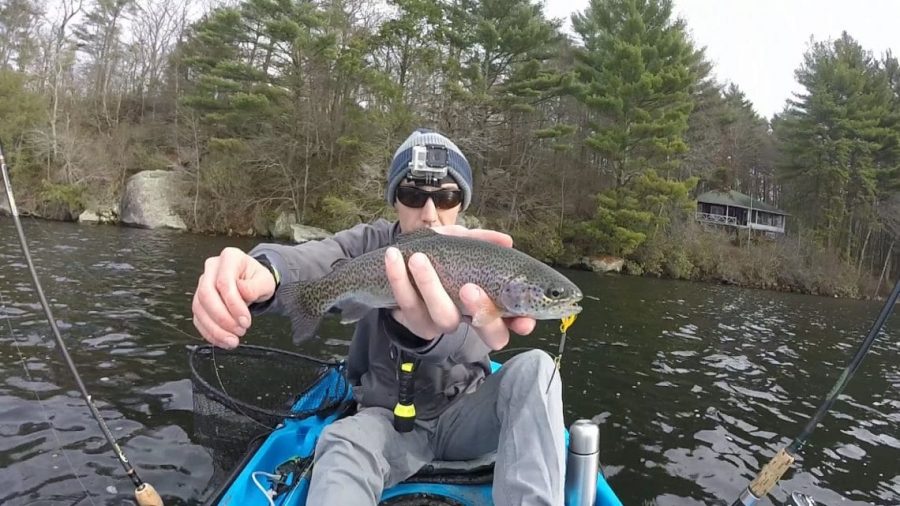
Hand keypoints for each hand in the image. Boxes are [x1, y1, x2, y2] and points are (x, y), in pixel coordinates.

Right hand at [192, 247, 276, 348]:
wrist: (253, 284)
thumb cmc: (257, 279)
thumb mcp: (265, 281)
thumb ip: (256, 286)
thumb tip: (243, 293)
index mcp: (230, 258)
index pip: (224, 282)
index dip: (233, 304)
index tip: (245, 320)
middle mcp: (212, 268)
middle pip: (206, 295)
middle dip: (222, 318)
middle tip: (239, 330)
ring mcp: (202, 284)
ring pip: (199, 308)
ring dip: (215, 329)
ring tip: (232, 340)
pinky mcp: (200, 301)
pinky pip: (198, 318)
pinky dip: (210, 333)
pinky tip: (223, 340)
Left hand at [384, 226, 536, 349]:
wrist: (399, 262)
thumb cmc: (440, 255)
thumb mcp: (461, 242)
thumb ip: (481, 240)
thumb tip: (506, 241)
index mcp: (488, 304)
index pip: (512, 322)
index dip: (521, 324)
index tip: (523, 320)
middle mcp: (469, 319)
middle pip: (489, 334)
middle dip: (482, 312)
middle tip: (469, 288)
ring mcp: (441, 323)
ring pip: (443, 317)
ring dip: (431, 286)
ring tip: (417, 258)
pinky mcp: (414, 322)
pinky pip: (407, 305)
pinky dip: (399, 279)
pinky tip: (393, 257)